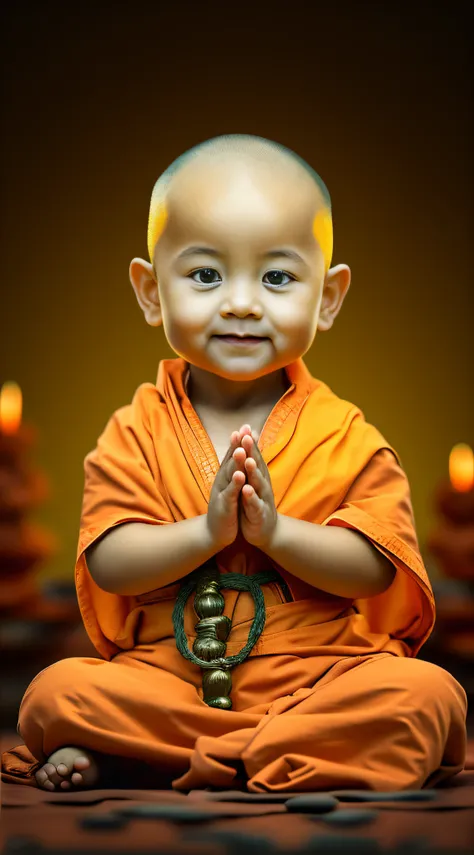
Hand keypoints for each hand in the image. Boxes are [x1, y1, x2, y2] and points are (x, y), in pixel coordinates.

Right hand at [206, 429, 248, 549]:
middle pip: (230, 460)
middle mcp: (222, 481)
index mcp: (225, 476)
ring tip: (241, 449)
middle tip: (242, 429)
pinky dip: (235, 485)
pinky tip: (240, 476)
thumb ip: (234, 470)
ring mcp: (221, 493)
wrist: (215, 532)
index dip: (239, 440)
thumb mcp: (230, 486)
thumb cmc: (226, 507)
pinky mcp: (224, 507)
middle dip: (237, 444)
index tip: (246, 425)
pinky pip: (230, 494)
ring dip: (235, 462)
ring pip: (229, 475)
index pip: (232, 455)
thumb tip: (238, 452)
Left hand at [237, 426, 277, 548]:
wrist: (266, 531)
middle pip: (256, 465)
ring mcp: (262, 499)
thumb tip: (249, 442)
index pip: (254, 456)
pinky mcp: (259, 514)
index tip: (244, 427)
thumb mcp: (252, 482)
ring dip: (253, 471)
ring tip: (248, 460)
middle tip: (246, 437)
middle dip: (251, 451)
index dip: (249, 443)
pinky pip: (254, 505)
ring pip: (258, 483)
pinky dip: (251, 497)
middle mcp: (262, 484)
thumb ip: (250, 464)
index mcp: (258, 477)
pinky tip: (246, 490)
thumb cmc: (255, 503)